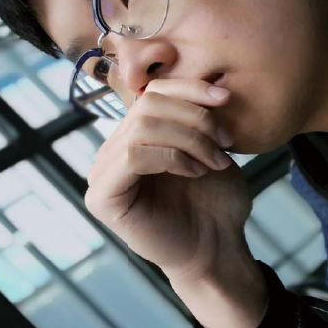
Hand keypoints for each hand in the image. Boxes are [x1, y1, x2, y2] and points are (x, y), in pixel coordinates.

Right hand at [83, 78, 252, 284]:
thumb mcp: (210, 148)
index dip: (189, 88)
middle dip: (194, 118)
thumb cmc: (215, 203)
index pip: (152, 92)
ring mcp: (102, 174)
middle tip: (225, 143)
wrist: (217, 250)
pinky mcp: (102, 198)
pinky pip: (133, 156)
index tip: (225, 98)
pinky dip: (171, 157)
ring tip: (215, 161)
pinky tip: (194, 172)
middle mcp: (111, 152)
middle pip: (147, 105)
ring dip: (189, 139)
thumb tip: (206, 77)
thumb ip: (196, 115)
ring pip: (141, 127)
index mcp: (132, 136)